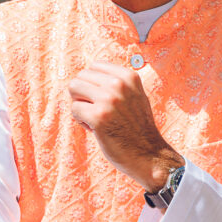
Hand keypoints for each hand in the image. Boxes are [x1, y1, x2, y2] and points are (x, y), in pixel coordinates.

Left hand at [68, 61, 181, 189]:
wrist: (148, 154)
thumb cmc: (137, 127)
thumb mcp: (134, 95)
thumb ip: (116, 82)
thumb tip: (88, 72)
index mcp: (129, 76)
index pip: (94, 66)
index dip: (94, 83)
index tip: (105, 99)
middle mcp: (119, 84)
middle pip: (81, 77)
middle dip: (84, 94)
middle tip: (98, 110)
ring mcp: (109, 100)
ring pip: (74, 89)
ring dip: (80, 105)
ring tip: (96, 118)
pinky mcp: (98, 117)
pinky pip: (74, 109)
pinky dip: (80, 121)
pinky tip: (96, 129)